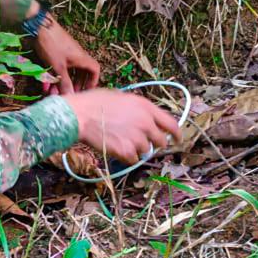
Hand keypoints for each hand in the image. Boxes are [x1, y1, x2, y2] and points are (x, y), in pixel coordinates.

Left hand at [31, 16, 100, 94]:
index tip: (87, 90)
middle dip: (76, 84)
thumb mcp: (58, 66)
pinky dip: (55, 75)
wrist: (40, 26)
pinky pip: (60, 66)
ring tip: (55, 91)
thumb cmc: (52, 45)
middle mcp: (77, 55)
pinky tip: (46, 83)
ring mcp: (67, 53)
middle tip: (70, 93)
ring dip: (64, 81)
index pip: (95, 70)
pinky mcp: (57, 51)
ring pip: (69, 70)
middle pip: (82, 72)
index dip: (93, 81)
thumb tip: (70, 96)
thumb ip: (64, 82)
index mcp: (82, 58)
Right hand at [61, 89, 179, 163]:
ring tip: (119, 139)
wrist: (79, 115)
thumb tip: (145, 117)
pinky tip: (114, 146)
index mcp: (145, 107)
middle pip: (161, 141)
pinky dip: (126, 156)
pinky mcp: (127, 151)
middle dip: (153, 143)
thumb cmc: (94, 103)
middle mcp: (146, 123)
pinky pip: (133, 159)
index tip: (177, 139)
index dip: (176, 133)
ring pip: (145, 151)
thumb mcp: (121, 97)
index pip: (171, 123)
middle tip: (141, 142)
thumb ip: (138, 108)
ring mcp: (137, 138)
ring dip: (136, 149)